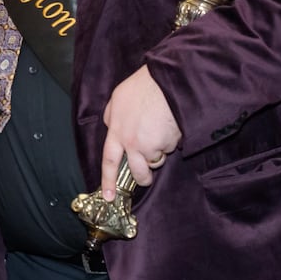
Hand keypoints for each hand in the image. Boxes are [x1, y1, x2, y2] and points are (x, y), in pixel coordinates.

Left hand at [99, 65, 181, 198]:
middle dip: (143, 177)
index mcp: (116, 130)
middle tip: (147, 175)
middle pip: (136, 171)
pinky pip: (169, 150)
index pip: (109, 161)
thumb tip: (111, 124)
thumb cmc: (145, 86)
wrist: (168, 82)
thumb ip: (113, 115)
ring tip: (162, 131)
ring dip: (160, 153)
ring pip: (155, 161)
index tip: (109, 197)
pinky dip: (172, 141)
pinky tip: (171, 125)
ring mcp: (148, 145)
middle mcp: (130, 142)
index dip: (108, 180)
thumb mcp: (120, 97)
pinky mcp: (165, 145)